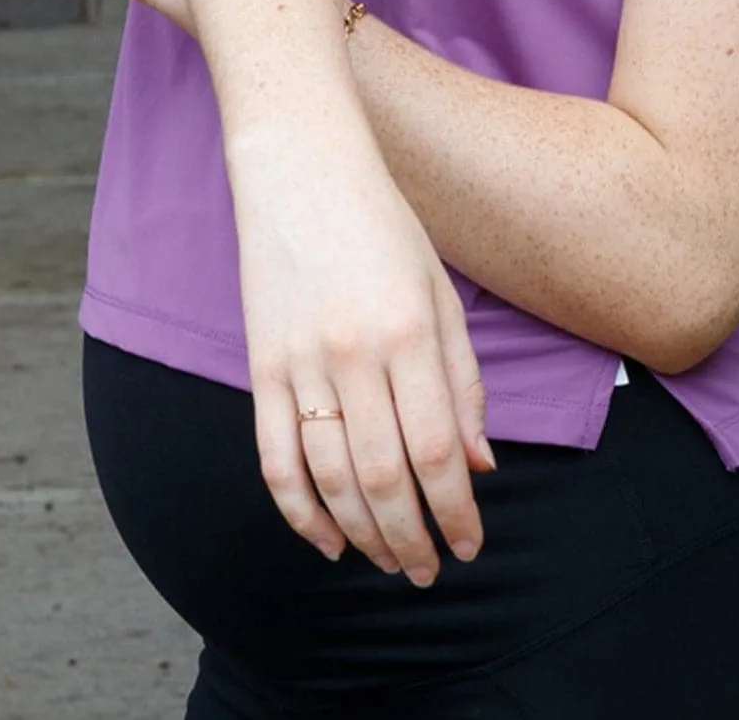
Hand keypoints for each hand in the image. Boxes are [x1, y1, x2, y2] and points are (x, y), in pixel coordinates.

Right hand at [233, 132, 494, 584]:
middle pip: (384, 479)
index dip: (456, 513)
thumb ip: (461, 381)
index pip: (436, 453)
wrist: (300, 166)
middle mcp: (353, 355)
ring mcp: (299, 362)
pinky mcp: (261, 365)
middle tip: (430, 571)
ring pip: (330, 479)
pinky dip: (299, 512)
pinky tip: (328, 540)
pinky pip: (274, 458)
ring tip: (390, 561)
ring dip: (364, 534)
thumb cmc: (382, 224)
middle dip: (412, 538)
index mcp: (408, 332)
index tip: (470, 545)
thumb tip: (477, 466)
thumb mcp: (440, 292)